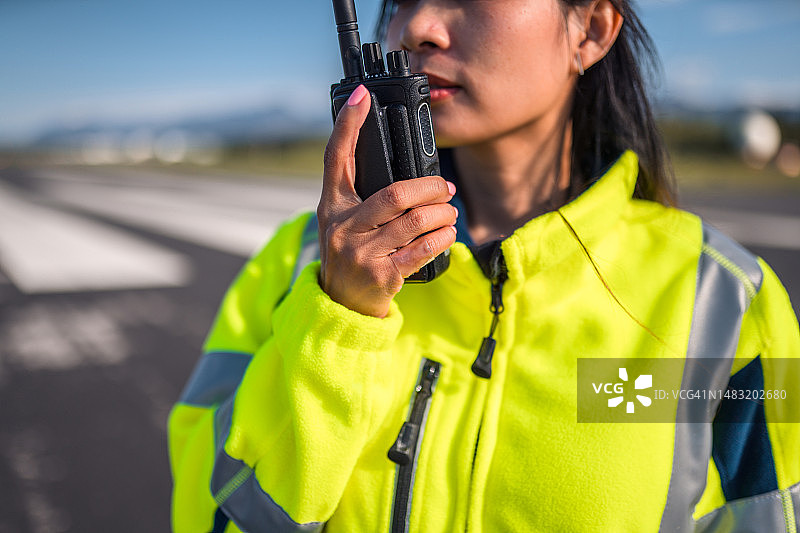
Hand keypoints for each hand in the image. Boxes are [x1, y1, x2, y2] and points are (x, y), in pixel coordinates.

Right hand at [316, 84, 457, 317]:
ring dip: (442, 214)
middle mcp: (343, 226)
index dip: (348, 124)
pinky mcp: (382, 275)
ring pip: (416, 221)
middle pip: (396, 194)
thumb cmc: (350, 254)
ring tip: (449, 213)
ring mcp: (361, 253)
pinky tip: (448, 234)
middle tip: (447, 189)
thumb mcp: (343, 221)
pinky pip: (423, 249)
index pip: (336, 157)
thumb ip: (361, 194)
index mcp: (332, 205)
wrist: (340, 304)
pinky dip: (443, 238)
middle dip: (431, 188)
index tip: (362, 94)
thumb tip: (404, 170)